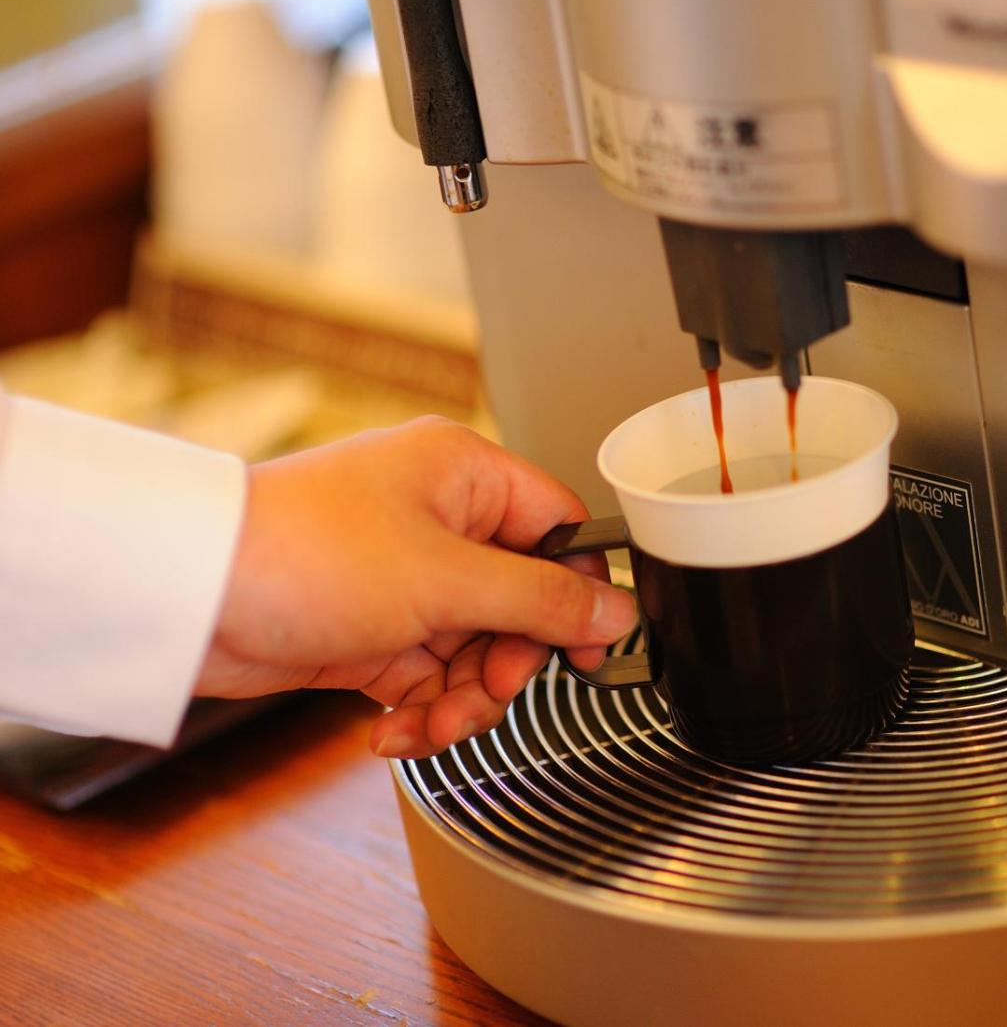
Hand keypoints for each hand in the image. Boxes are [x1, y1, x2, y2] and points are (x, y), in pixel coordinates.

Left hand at [198, 417, 636, 758]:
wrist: (190, 597)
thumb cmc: (300, 552)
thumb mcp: (446, 580)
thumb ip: (541, 600)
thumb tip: (615, 609)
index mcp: (466, 476)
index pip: (558, 531)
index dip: (576, 593)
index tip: (583, 650)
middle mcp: (439, 520)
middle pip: (520, 603)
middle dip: (507, 662)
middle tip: (490, 687)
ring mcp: (404, 577)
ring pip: (474, 650)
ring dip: (462, 699)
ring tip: (431, 723)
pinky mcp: (370, 627)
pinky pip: (426, 677)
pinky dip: (420, 712)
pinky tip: (395, 732)